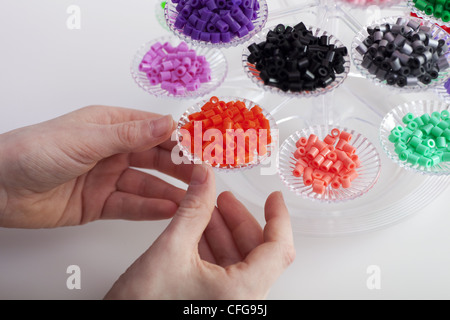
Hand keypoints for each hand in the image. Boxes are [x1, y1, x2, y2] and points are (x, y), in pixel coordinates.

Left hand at [0, 105, 192, 227]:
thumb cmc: (33, 152)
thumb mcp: (86, 139)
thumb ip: (130, 134)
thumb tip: (167, 121)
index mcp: (110, 126)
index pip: (153, 129)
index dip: (178, 137)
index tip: (202, 146)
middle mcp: (112, 151)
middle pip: (154, 158)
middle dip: (179, 166)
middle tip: (203, 175)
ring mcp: (107, 178)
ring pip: (146, 184)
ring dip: (168, 191)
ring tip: (192, 198)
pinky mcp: (99, 204)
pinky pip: (130, 206)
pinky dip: (149, 209)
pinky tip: (168, 210)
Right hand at [105, 165, 294, 299]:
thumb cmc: (142, 309)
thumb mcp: (170, 250)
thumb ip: (192, 210)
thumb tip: (204, 178)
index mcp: (242, 293)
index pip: (278, 249)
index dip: (279, 218)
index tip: (273, 198)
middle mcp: (241, 302)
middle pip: (257, 252)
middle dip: (238, 220)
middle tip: (223, 198)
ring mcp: (227, 305)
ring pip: (238, 260)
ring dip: (222, 232)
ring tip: (205, 210)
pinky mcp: (212, 305)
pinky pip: (222, 271)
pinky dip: (212, 248)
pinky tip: (196, 231)